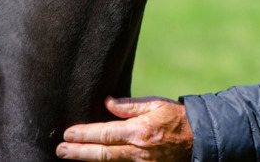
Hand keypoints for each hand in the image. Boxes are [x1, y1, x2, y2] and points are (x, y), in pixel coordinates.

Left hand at [56, 96, 192, 160]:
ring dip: (88, 160)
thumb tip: (107, 102)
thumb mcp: (156, 104)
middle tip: (60, 150)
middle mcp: (139, 151)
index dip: (85, 134)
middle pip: (102, 154)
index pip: (105, 133)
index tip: (68, 133)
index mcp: (140, 131)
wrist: (198, 139)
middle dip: (79, 152)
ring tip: (70, 156)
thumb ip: (130, 105)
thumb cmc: (176, 118)